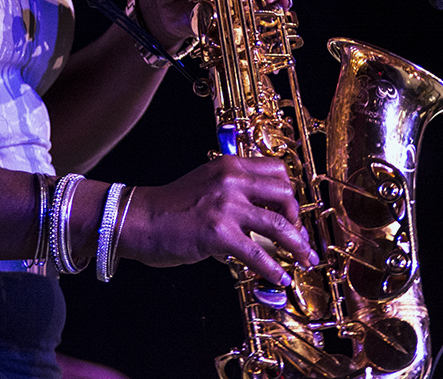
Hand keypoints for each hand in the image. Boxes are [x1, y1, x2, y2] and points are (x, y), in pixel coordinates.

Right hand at [117, 156, 316, 283]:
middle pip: (285, 195)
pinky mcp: (219, 233)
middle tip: (299, 238)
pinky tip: (281, 278)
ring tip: (304, 260)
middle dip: (298, 219)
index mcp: (229, 166)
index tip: (292, 212)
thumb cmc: (168, 206)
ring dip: (297, 245)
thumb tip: (258, 217)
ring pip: (279, 224)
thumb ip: (232, 192)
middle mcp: (232, 180)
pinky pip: (258, 253)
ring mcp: (226, 206)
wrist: (138, 218)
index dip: (290, 193)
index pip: (277, 170)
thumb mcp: (205, 183)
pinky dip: (274, 268)